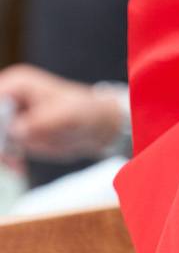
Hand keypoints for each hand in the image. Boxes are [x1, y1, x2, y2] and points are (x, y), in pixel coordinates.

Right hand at [0, 65, 124, 163]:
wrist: (95, 127)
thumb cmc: (82, 112)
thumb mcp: (63, 116)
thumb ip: (38, 123)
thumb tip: (16, 131)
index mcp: (16, 85)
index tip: (6, 136)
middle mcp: (8, 100)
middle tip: (7, 157)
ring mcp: (9, 119)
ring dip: (1, 154)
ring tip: (14, 165)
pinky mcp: (14, 137)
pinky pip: (2, 151)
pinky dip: (7, 161)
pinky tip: (18, 168)